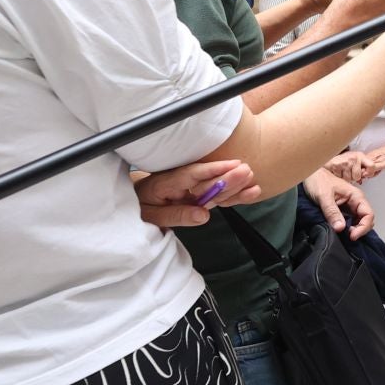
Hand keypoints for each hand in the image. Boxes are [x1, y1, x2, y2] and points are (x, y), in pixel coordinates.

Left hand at [133, 159, 261, 228]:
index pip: (192, 174)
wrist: (133, 204)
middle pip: (207, 179)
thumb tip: (204, 216)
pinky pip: (216, 195)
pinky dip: (233, 194)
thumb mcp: (152, 217)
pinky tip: (249, 191)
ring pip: (215, 186)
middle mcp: (181, 182)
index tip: (232, 166)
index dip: (212, 170)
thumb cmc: (140, 209)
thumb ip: (178, 216)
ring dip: (233, 183)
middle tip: (247, 172)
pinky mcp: (197, 195)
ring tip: (251, 179)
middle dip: (227, 176)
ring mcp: (191, 188)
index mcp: (166, 182)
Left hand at [303, 168, 375, 238]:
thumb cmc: (318, 181)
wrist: (310, 175)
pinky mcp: (343, 209)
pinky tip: (340, 230)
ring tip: (343, 234)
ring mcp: (350, 205)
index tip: (352, 235)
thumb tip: (340, 228)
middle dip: (360, 230)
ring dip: (354, 229)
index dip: (363, 227)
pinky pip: (350, 220)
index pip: (369, 214)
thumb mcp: (324, 197)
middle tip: (348, 236)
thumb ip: (332, 212)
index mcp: (356, 196)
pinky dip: (348, 227)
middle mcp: (356, 201)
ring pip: (359, 221)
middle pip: (367, 219)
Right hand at [324, 150, 368, 183]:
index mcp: (360, 156)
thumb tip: (368, 176)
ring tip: (343, 172)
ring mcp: (345, 162)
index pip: (372, 166)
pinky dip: (339, 177)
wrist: (328, 156)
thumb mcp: (356, 161)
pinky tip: (338, 172)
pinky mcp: (336, 165)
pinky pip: (340, 178)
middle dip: (353, 178)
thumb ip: (363, 168)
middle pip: (358, 176)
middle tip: (349, 173)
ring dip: (345, 178)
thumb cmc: (343, 160)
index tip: (365, 175)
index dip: (370, 173)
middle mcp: (353, 158)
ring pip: (349, 179)